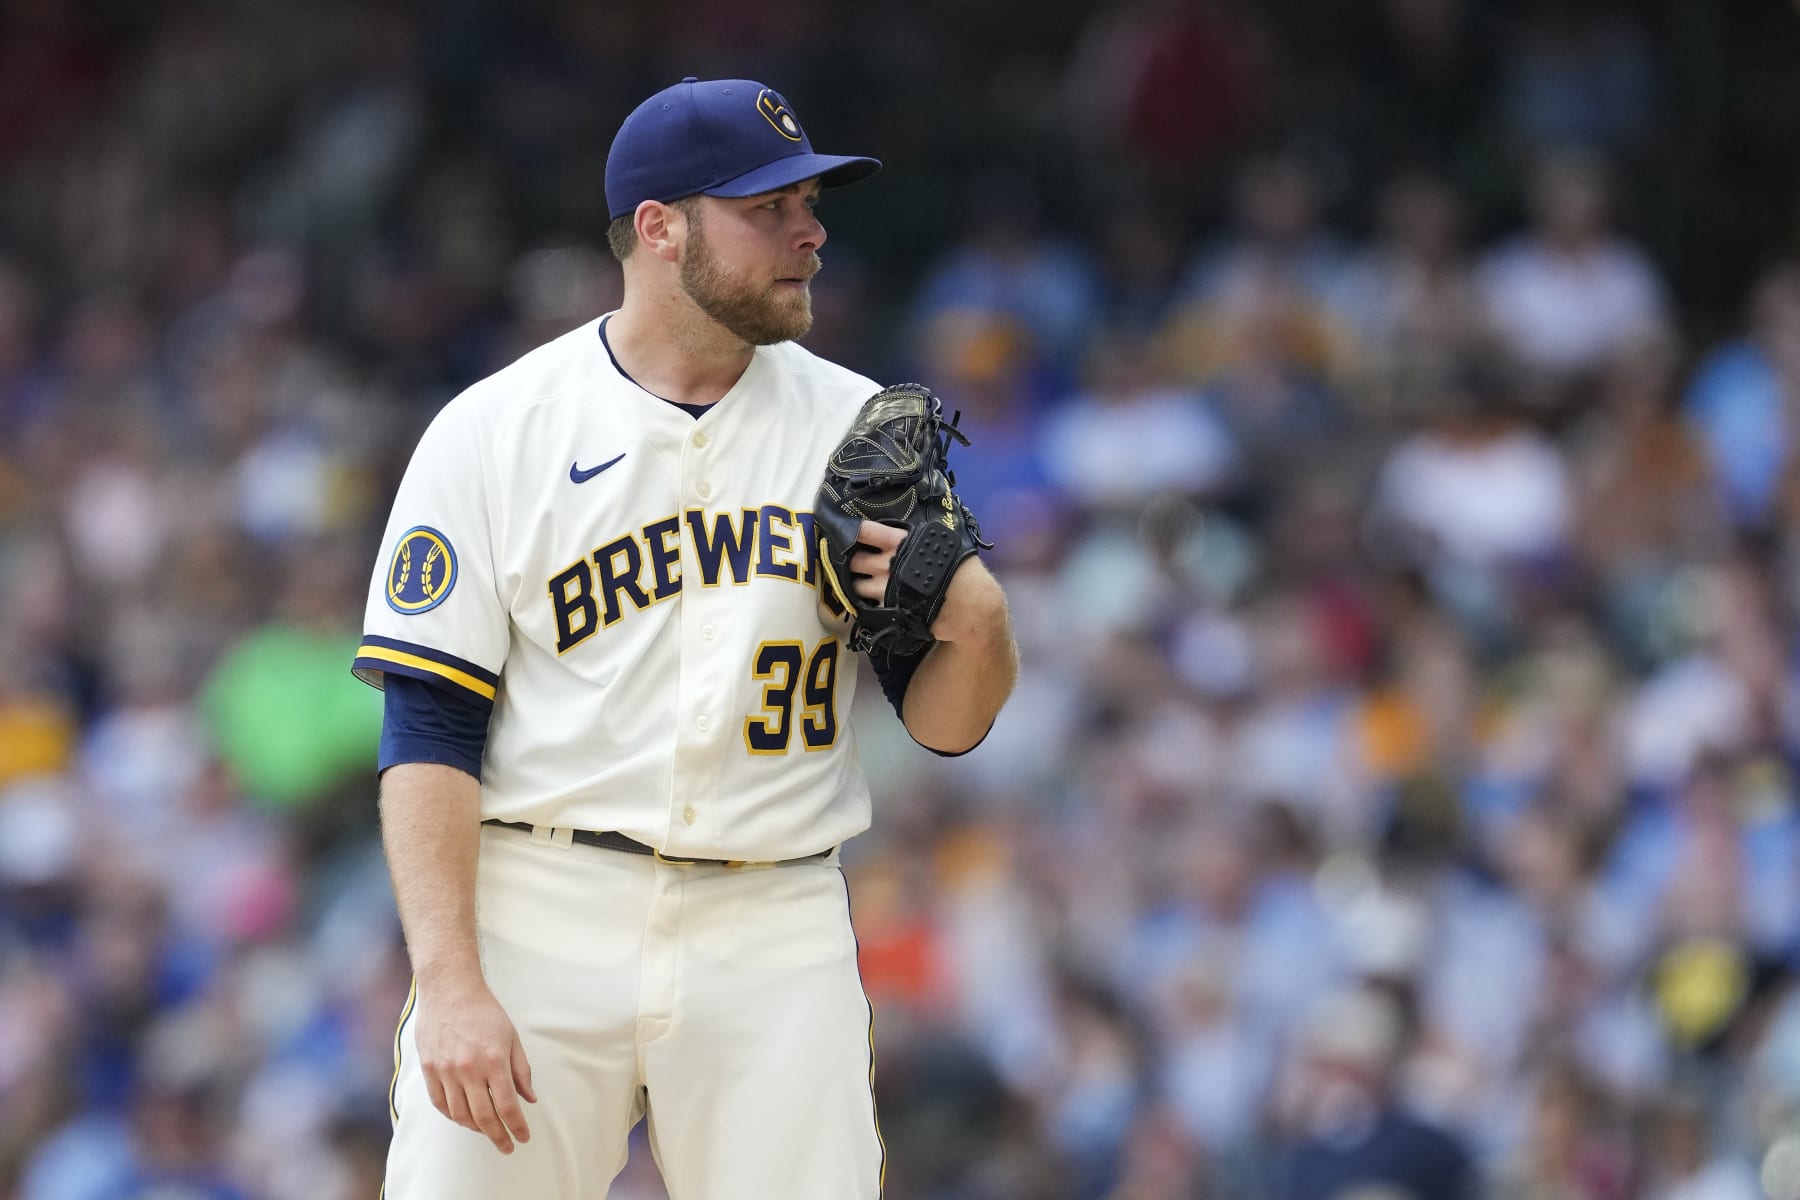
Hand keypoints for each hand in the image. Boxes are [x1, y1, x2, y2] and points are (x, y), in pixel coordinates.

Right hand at [414, 975, 536, 1153]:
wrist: (450, 991)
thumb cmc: (485, 1012)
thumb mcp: (511, 1038)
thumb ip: (521, 1070)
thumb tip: (529, 1098)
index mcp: (493, 1060)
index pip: (507, 1106)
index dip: (516, 1126)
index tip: (522, 1138)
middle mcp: (468, 1069)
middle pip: (483, 1117)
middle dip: (498, 1136)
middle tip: (506, 1146)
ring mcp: (445, 1071)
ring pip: (460, 1115)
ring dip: (476, 1129)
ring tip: (488, 1131)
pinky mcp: (429, 1069)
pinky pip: (440, 1104)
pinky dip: (453, 1116)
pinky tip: (464, 1118)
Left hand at [849, 520, 998, 639]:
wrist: (968, 604)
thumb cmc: (960, 570)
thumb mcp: (938, 542)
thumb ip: (915, 539)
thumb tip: (902, 534)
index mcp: (899, 541)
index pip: (863, 531)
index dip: (851, 531)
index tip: (844, 533)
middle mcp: (887, 562)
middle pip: (853, 559)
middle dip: (854, 562)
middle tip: (861, 565)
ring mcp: (884, 587)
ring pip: (855, 585)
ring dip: (860, 585)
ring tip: (870, 586)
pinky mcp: (887, 608)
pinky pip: (867, 605)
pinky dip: (870, 603)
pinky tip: (879, 601)